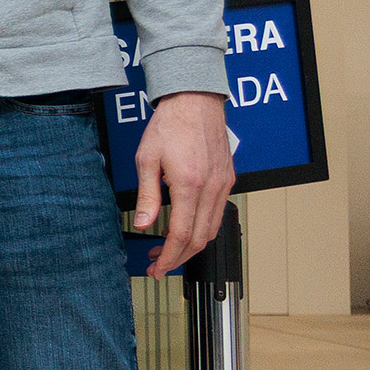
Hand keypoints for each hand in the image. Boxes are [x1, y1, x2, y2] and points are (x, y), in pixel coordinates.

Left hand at [133, 91, 236, 276]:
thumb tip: (142, 223)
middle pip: (199, 239)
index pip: (180, 235)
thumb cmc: (170, 124)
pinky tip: (184, 227)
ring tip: (167, 249)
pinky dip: (201, 228)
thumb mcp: (146, 159)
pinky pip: (218, 214)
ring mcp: (223, 184)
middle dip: (178, 258)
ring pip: (211, 229)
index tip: (156, 268)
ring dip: (190, 246)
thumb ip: (146, 195)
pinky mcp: (227, 180)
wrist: (195, 101)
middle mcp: (211, 188)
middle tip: (158, 264)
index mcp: (189, 184)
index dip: (168, 258)